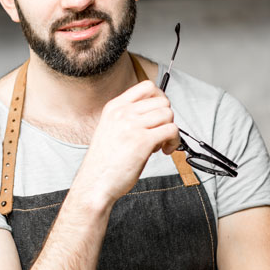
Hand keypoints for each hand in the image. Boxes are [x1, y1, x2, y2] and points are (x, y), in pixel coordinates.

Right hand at [73, 80, 179, 207]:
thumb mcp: (110, 129)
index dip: (159, 99)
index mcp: (114, 107)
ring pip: (168, 114)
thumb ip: (128, 117)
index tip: (159, 113)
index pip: (146, 86)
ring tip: (160, 144)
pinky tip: (164, 151)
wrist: (95, 183)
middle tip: (159, 133)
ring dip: (171, 130)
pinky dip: (174, 142)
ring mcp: (132, 125)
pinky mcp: (142, 141)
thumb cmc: (104, 162)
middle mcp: (122, 113)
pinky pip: (171, 130)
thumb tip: (154, 112)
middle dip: (166, 117)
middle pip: (162, 101)